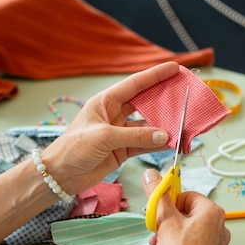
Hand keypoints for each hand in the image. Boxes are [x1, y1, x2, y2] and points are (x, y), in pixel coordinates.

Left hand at [40, 62, 179, 194]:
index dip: (155, 76)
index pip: (135, 84)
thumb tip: (164, 135)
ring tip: (182, 123)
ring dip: (163, 126)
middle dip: (164, 99)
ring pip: (148, 126)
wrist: (60, 175)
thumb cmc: (73, 148)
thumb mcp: (104, 137)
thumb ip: (135, 136)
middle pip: (144, 103)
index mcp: (105, 102)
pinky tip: (171, 142)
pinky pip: (145, 144)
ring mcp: (120, 133)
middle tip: (184, 95)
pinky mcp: (123, 150)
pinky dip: (157, 144)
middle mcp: (114, 114)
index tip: (175, 68)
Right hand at [142, 169, 229, 244]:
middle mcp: (220, 224)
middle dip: (169, 221)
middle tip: (157, 231)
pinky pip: (196, 243)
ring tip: (160, 244)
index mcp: (212, 211)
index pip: (187, 195)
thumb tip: (151, 175)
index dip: (170, 204)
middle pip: (188, 212)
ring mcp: (219, 242)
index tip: (159, 214)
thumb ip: (158, 194)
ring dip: (172, 234)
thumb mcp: (164, 220)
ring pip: (190, 229)